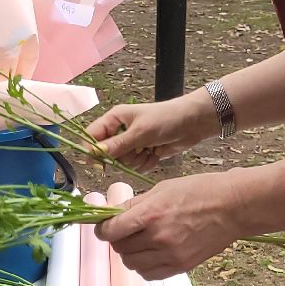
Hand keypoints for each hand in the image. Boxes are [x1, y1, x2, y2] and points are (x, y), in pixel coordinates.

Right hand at [88, 94, 218, 171]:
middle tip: (137, 149)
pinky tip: (156, 153)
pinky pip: (136, 166)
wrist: (192, 123)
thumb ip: (118, 144)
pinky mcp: (144, 152)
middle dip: (122, 157)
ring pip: (123, 162)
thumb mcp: (140, 132)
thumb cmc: (166, 119)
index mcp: (114, 118)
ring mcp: (132, 142)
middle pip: (108, 154)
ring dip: (136, 161)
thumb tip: (96, 153)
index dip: (93, 150)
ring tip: (149, 149)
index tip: (100, 164)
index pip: (92, 136)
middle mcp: (120, 131)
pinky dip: (146, 163)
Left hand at [96, 171, 247, 279]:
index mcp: (151, 213)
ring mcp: (170, 254)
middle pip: (119, 248)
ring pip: (132, 264)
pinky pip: (149, 275)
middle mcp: (158, 237)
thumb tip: (113, 215)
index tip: (104, 226)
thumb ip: (136, 204)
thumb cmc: (200, 191)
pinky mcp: (181, 266)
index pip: (111, 231)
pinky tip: (151, 254)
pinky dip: (144, 267)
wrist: (233, 207)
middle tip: (125, 231)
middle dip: (117, 239)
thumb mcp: (162, 188)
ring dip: (130, 254)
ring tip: (140, 242)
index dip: (103, 229)